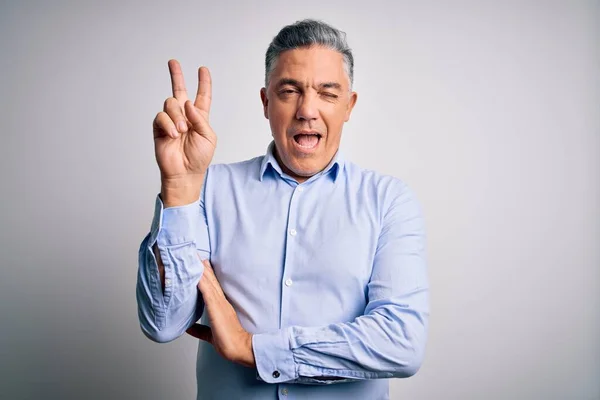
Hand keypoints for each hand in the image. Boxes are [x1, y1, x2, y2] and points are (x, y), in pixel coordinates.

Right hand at [153, 60, 216, 205]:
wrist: (185, 173)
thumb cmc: (199, 158)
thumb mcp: (208, 136)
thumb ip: (200, 118)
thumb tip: (187, 103)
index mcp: (199, 117)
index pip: (202, 96)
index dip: (203, 83)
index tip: (203, 70)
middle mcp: (184, 116)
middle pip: (179, 90)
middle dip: (176, 75)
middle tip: (173, 62)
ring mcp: (171, 120)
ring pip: (170, 104)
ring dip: (177, 117)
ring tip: (181, 132)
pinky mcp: (159, 127)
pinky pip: (161, 116)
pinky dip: (168, 124)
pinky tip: (173, 134)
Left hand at [186, 258, 255, 367]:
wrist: (240, 347)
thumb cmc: (229, 342)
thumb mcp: (211, 334)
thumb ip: (200, 330)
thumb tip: (187, 327)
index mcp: (220, 306)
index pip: (211, 287)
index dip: (206, 275)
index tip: (200, 264)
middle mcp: (220, 302)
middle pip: (210, 281)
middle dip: (203, 267)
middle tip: (195, 254)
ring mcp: (219, 304)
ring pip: (208, 283)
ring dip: (201, 271)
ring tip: (195, 258)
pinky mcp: (216, 309)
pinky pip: (207, 293)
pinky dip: (202, 283)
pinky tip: (197, 275)